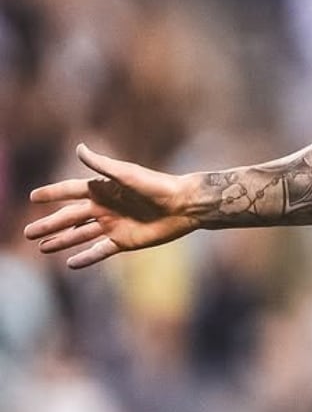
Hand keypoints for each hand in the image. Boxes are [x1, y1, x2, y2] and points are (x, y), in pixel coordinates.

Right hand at [24, 144, 198, 268]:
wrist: (184, 206)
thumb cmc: (157, 186)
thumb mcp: (127, 174)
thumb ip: (102, 165)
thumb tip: (78, 148)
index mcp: (103, 190)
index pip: (70, 192)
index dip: (52, 194)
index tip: (32, 197)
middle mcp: (105, 208)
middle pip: (70, 217)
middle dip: (48, 224)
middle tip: (27, 232)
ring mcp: (113, 225)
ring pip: (80, 235)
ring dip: (61, 241)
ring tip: (42, 247)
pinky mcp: (124, 241)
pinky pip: (100, 251)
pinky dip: (85, 257)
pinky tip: (70, 263)